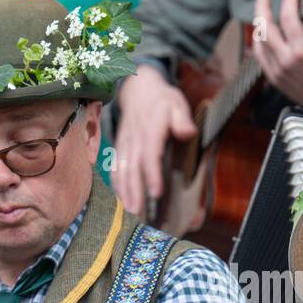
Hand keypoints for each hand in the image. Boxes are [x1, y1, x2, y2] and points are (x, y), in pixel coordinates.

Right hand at [111, 63, 197, 215]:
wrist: (138, 89)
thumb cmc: (162, 100)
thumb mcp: (177, 103)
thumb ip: (182, 119)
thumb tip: (187, 132)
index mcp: (150, 128)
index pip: (150, 154)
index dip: (152, 174)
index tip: (156, 193)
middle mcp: (134, 138)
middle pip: (133, 167)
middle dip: (134, 190)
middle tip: (138, 212)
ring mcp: (124, 143)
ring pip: (121, 170)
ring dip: (124, 191)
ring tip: (130, 211)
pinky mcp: (120, 147)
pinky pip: (115, 167)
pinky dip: (116, 184)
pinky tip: (121, 199)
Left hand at [252, 0, 302, 109]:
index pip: (288, 18)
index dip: (288, 1)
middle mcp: (286, 62)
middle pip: (265, 28)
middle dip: (262, 7)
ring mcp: (277, 72)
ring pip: (258, 42)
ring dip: (259, 24)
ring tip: (263, 11)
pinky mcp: (274, 79)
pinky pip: (260, 56)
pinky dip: (260, 41)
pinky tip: (264, 32)